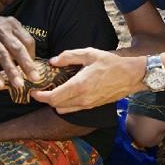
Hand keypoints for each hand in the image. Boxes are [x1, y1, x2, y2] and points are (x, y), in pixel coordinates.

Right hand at [0, 17, 38, 87]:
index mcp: (12, 24)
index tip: (34, 68)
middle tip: (35, 78)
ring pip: (3, 56)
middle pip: (18, 48)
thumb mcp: (5, 30)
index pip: (28, 41)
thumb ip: (17, 42)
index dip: (32, 55)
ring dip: (12, 71)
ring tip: (18, 84)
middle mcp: (2, 29)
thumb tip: (31, 62)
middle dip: (27, 65)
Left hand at [31, 48, 145, 112]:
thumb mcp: (89, 54)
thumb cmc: (111, 63)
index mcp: (79, 86)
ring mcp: (88, 105)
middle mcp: (82, 99)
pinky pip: (74, 109)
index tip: (33, 91)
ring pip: (64, 110)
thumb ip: (69, 56)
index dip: (40, 96)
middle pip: (56, 105)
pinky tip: (67, 92)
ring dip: (56, 102)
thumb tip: (53, 61)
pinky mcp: (93, 106)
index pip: (53, 97)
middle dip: (46, 99)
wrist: (131, 76)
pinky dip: (66, 104)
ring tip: (53, 90)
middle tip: (41, 89)